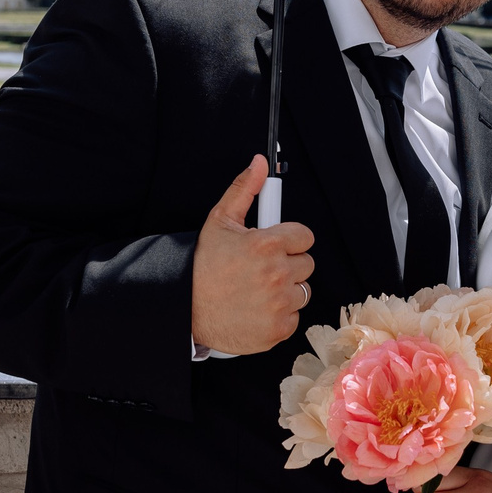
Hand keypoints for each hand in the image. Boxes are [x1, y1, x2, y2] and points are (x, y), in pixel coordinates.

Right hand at [190, 156, 316, 356]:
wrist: (186, 310)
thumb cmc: (202, 266)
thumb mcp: (220, 221)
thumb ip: (244, 190)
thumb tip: (260, 163)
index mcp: (266, 245)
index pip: (305, 237)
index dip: (289, 240)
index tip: (276, 246)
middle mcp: (277, 274)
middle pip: (306, 264)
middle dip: (287, 264)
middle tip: (261, 269)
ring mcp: (279, 304)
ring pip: (302, 291)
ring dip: (285, 290)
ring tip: (257, 289)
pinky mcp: (278, 329)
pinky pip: (294, 316)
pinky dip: (279, 315)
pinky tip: (257, 309)